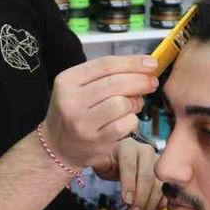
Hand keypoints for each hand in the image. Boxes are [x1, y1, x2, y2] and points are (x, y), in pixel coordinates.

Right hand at [41, 56, 158, 169]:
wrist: (57, 146)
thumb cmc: (75, 111)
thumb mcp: (79, 86)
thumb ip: (106, 75)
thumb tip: (144, 67)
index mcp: (67, 81)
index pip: (106, 65)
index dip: (133, 62)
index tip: (151, 63)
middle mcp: (71, 101)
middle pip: (116, 83)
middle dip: (140, 81)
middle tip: (151, 83)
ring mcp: (82, 123)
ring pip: (122, 104)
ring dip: (135, 102)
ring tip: (134, 104)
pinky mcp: (95, 142)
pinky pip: (124, 125)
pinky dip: (132, 120)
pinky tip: (128, 119)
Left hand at [94, 136, 165, 209]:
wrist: (123, 157)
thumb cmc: (111, 160)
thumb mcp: (101, 161)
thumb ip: (99, 164)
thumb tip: (99, 165)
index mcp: (127, 147)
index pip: (129, 165)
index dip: (129, 183)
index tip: (126, 200)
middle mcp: (145, 152)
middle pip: (147, 176)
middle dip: (141, 198)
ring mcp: (157, 163)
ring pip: (158, 185)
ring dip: (150, 204)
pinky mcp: (163, 174)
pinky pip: (165, 191)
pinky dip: (158, 204)